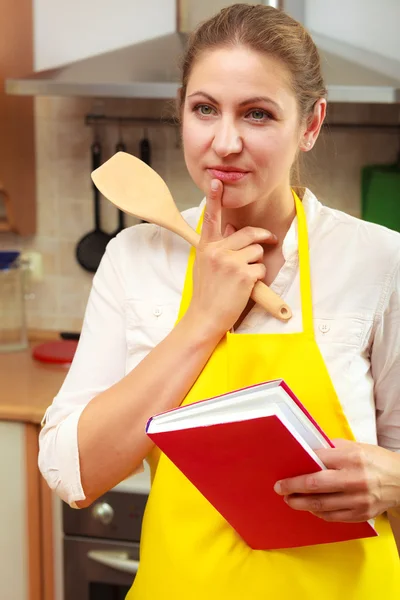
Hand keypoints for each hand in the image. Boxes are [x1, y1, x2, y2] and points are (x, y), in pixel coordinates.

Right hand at [187, 179, 276, 336]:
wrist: (204, 317)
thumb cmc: (206, 293)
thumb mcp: (205, 265)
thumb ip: (217, 247)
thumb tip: (230, 230)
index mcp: (206, 247)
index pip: (211, 219)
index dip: (214, 199)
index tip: (217, 183)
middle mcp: (218, 251)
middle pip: (249, 234)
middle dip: (262, 237)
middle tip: (269, 240)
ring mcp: (231, 262)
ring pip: (257, 251)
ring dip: (257, 263)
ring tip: (245, 277)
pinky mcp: (244, 274)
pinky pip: (261, 268)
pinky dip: (258, 278)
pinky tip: (247, 287)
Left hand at [274, 438, 399, 521]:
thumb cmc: (374, 460)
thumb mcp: (355, 447)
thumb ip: (331, 449)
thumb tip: (305, 452)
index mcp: (351, 458)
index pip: (317, 461)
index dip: (298, 468)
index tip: (284, 472)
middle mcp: (355, 479)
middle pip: (315, 486)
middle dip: (293, 488)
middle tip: (280, 489)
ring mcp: (358, 500)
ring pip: (322, 505)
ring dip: (301, 504)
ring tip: (290, 500)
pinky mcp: (361, 514)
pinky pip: (333, 517)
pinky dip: (318, 513)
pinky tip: (310, 508)